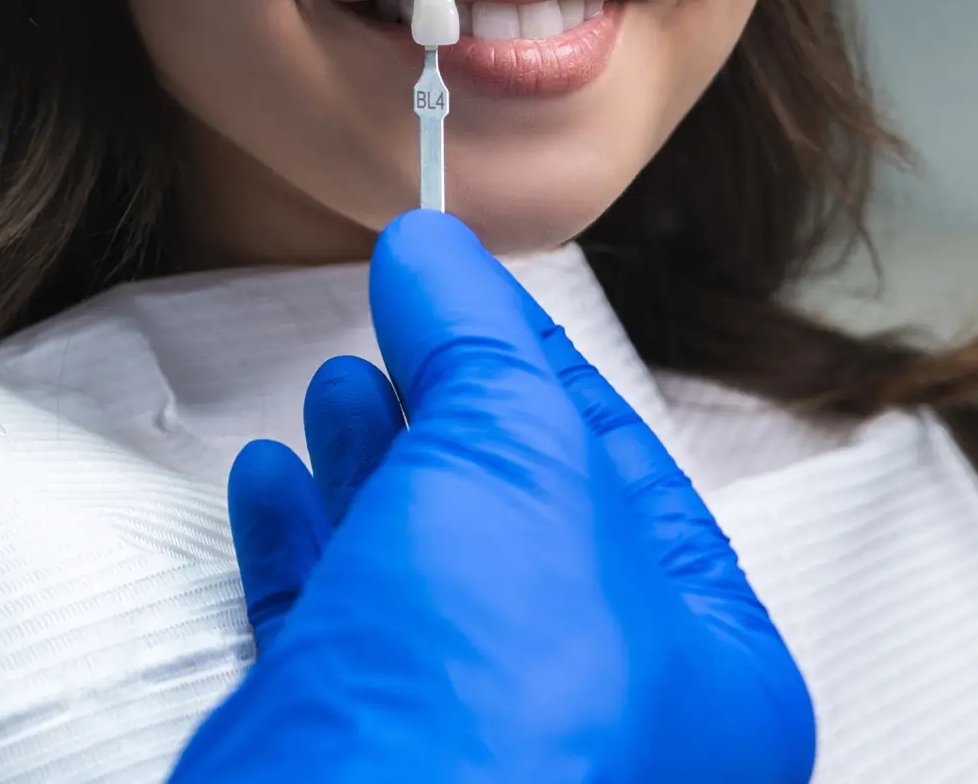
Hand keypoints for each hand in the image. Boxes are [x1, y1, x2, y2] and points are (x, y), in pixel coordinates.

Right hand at [172, 210, 813, 783]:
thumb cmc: (488, 710)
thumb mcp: (514, 463)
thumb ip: (479, 341)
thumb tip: (433, 245)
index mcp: (706, 669)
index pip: (623, 464)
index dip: (534, 357)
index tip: (463, 283)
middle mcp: (605, 726)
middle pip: (513, 518)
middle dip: (446, 410)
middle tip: (395, 327)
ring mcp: (477, 756)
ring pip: (419, 577)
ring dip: (369, 468)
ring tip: (332, 391)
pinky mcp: (359, 772)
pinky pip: (334, 637)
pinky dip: (301, 550)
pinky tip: (271, 484)